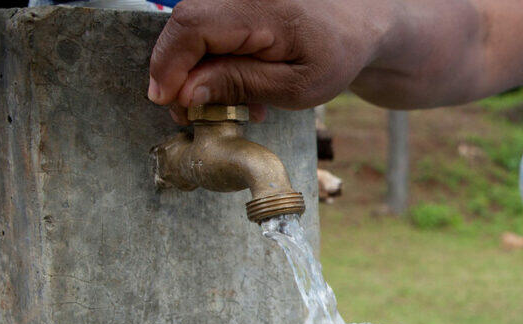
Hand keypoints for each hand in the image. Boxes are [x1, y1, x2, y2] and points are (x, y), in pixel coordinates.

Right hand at [148, 0, 396, 120]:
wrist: (356, 26)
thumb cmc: (335, 56)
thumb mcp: (295, 86)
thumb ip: (239, 84)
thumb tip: (186, 92)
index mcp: (265, 8)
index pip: (193, 26)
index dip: (169, 65)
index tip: (166, 101)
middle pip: (186, 25)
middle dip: (178, 73)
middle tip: (188, 113)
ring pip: (194, 28)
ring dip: (197, 71)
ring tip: (222, 106)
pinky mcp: (237, 2)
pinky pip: (210, 28)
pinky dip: (212, 60)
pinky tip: (235, 88)